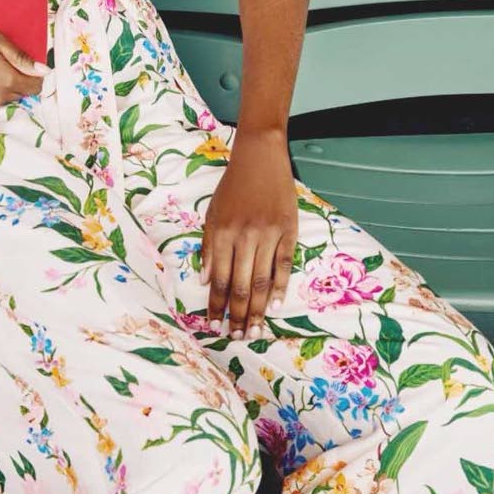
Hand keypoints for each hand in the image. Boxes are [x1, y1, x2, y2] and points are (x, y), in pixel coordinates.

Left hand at [199, 130, 297, 339]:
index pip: (218, 278)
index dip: (216, 305)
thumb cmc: (232, 186)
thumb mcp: (212, 213)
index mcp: (222, 232)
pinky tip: (274, 306)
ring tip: (254, 330)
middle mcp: (244, 236)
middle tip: (236, 336)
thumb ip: (208, 246)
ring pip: (261, 280)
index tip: (214, 325)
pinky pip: (284, 265)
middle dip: (236, 315)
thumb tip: (204, 280)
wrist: (260, 157)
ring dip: (256, 310)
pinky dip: (279, 287)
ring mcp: (268, 234)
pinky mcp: (288, 230)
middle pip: (239, 285)